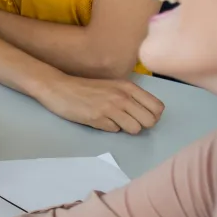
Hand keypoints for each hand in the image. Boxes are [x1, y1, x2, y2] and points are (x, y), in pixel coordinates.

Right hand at [35, 74, 164, 133]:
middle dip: (142, 125)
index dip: (152, 116)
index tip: (140, 116)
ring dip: (126, 128)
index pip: (158, 107)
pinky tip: (98, 120)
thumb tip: (145, 114)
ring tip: (113, 121)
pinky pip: (115, 130)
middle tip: (128, 121)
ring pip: (135, 129)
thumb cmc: (86, 88)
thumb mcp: (113, 86)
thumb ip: (130, 96)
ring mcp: (110, 108)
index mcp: (128, 87)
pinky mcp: (98, 118)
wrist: (59, 88)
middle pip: (150, 121)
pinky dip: (109, 128)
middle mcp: (122, 96)